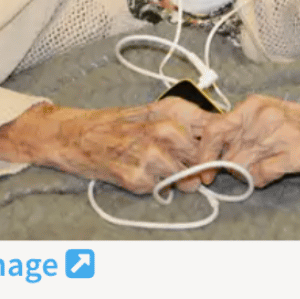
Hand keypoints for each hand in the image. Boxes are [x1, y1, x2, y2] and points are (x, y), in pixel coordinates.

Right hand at [0, 100, 216, 193]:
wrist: (76, 135)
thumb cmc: (121, 123)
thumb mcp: (158, 110)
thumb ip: (192, 119)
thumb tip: (223, 130)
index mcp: (174, 112)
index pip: (215, 130)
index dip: (219, 146)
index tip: (217, 153)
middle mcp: (164, 131)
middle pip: (203, 160)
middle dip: (198, 167)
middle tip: (183, 165)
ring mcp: (150, 155)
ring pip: (186, 179)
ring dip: (177, 180)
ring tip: (157, 167)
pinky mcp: (136, 178)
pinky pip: (160, 188)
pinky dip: (154, 185)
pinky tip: (138, 171)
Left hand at [196, 95, 299, 187]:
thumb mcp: (273, 117)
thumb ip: (244, 129)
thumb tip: (212, 150)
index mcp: (255, 105)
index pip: (212, 130)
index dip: (202, 155)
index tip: (202, 172)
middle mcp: (264, 116)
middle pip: (226, 155)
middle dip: (229, 169)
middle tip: (244, 172)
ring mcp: (281, 134)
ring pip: (242, 168)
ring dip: (250, 174)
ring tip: (270, 165)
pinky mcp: (298, 153)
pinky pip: (261, 176)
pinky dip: (263, 180)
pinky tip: (277, 171)